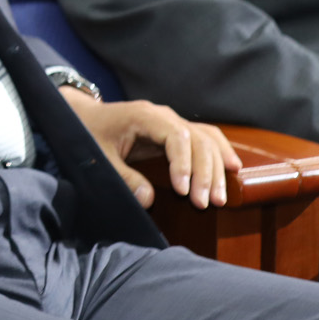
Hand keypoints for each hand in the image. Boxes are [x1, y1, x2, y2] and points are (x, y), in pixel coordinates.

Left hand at [61, 89, 239, 208]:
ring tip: (219, 199)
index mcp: (144, 116)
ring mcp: (172, 121)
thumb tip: (149, 199)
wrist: (85, 116)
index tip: (184, 192)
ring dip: (216, 169)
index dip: (184, 164)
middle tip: (205, 203)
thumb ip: (122, 176)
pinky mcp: (176, 130)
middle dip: (204, 173)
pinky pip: (205, 137)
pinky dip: (220, 151)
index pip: (176, 137)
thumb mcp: (98, 156)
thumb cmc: (89, 134)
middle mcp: (163, 115)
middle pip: (197, 140)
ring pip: (205, 140)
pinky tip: (233, 169)